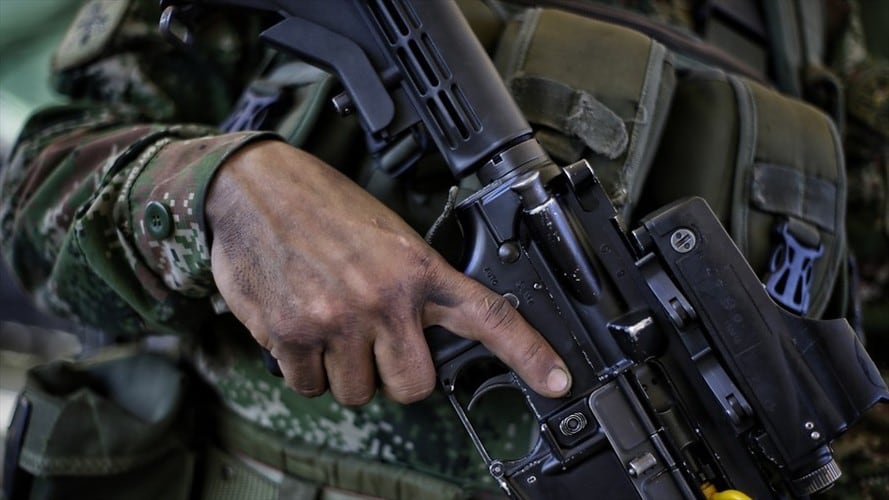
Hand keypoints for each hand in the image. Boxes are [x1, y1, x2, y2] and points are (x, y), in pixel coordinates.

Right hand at [207, 140, 570, 405]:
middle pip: (414, 386)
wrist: (255, 188)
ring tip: (331, 326)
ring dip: (346, 372)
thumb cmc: (323, 206)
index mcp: (418, 268)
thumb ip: (415, 285)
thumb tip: (425, 335)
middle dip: (396, 375)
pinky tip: (300, 330)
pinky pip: (310, 387)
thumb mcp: (389, 234)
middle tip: (377, 344)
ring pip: (358, 393)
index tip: (558, 381)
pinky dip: (306, 370)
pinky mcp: (293, 335)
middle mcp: (384, 299)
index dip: (530, 354)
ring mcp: (338, 320)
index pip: (489, 317)